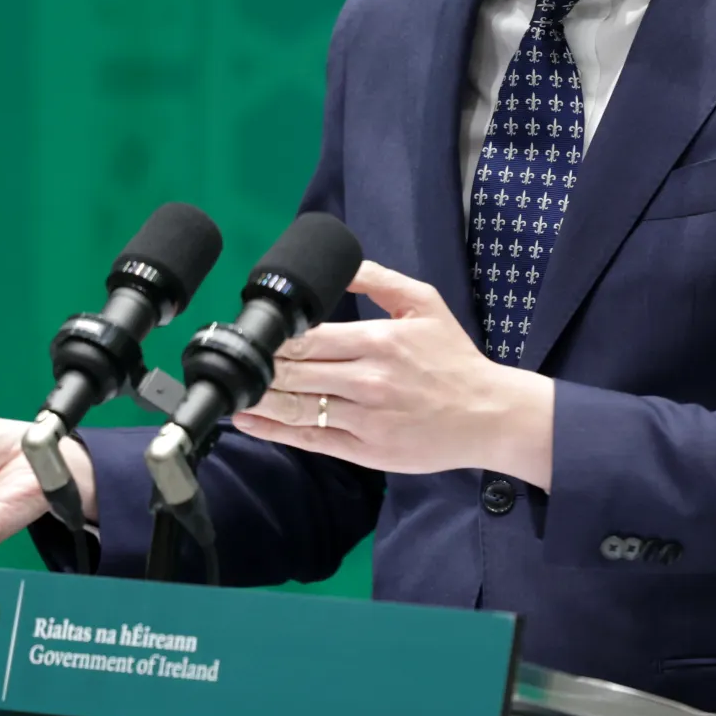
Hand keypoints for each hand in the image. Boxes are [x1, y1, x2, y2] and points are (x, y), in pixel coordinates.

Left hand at [229, 261, 555, 486]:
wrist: (488, 415)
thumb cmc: (454, 359)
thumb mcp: (424, 303)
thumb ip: (379, 279)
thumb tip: (341, 264)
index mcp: (379, 341)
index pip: (309, 337)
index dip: (273, 336)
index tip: (249, 330)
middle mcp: (368, 381)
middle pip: (294, 371)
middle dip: (257, 364)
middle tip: (228, 357)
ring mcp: (365, 419)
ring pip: (296, 407)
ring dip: (255, 398)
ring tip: (227, 388)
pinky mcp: (365, 450)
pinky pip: (309, 440)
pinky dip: (273, 430)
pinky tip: (247, 421)